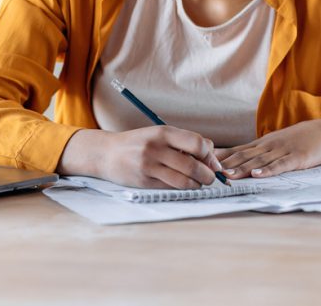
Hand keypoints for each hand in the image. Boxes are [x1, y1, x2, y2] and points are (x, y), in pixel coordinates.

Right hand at [58, 126, 223, 189]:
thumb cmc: (139, 143)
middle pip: (194, 165)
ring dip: (197, 184)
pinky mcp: (145, 181)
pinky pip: (172, 188)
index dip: (210, 155)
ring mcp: (149, 166)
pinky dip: (183, 188)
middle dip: (208, 175)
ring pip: (185, 181)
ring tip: (198, 182)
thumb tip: (212, 152)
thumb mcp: (159, 134)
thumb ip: (184, 141)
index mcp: (163, 132)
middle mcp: (156, 148)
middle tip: (210, 177)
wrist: (107, 153)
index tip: (213, 162)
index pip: (197, 143)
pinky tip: (184, 185)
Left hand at [215, 118, 320, 178]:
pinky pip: (280, 165)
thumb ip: (258, 153)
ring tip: (226, 175)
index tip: (201, 163)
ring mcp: (282, 151)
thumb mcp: (275, 144)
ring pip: (258, 160)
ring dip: (241, 168)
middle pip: (242, 156)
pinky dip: (268, 170)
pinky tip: (258, 174)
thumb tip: (237, 162)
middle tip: (207, 171)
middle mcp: (268, 146)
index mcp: (261, 144)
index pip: (236, 151)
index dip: (219, 158)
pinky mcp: (297, 158)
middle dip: (224, 164)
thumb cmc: (299, 140)